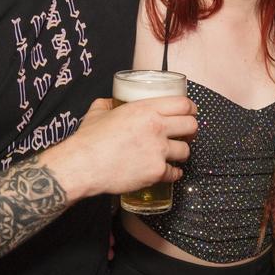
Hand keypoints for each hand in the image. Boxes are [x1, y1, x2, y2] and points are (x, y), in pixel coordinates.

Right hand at [42, 96, 197, 200]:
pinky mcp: (156, 172)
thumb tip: (113, 102)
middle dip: (191, 129)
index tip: (190, 112)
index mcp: (145, 109)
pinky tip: (168, 171)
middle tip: (186, 133)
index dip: (190, 108)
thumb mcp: (99, 111)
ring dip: (182, 152)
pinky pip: (175, 172)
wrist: (83, 165)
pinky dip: (173, 173)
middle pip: (191, 125)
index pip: (183, 104)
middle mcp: (156, 128)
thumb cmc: (89, 139)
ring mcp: (158, 151)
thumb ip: (110, 103)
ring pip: (186, 151)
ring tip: (174, 153)